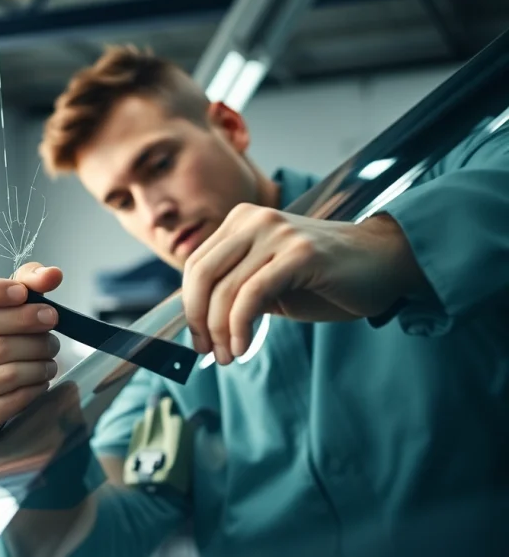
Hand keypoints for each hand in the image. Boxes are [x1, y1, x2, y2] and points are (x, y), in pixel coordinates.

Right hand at [0, 262, 63, 471]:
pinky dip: (36, 385)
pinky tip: (41, 378)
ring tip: (50, 355)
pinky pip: (15, 397)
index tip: (23, 293)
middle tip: (52, 321)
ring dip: (39, 358)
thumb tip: (53, 274)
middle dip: (27, 321)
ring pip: (7, 366)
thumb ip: (22, 288)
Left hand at [182, 204, 425, 363]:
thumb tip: (198, 323)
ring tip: (228, 356)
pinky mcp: (299, 252)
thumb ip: (236, 291)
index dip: (188, 306)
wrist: (386, 264)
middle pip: (202, 276)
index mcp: (241, 220)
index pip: (195, 265)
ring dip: (220, 331)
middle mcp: (255, 220)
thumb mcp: (270, 282)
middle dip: (198, 321)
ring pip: (226, 289)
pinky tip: (242, 347)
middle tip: (207, 352)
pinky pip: (252, 294)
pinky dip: (240, 326)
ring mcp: (277, 233)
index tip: (196, 339)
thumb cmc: (326, 278)